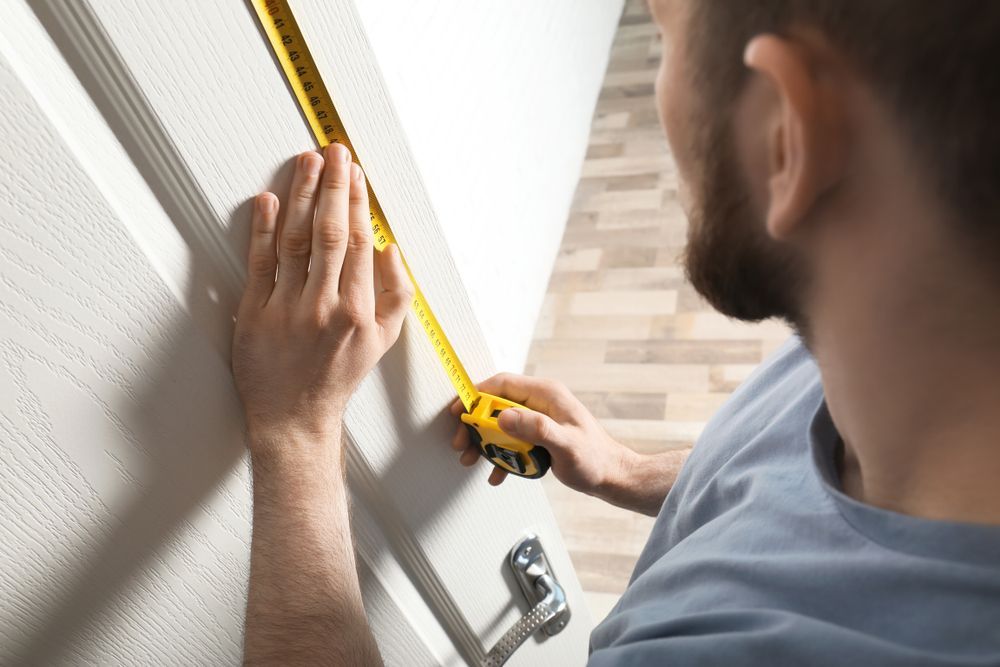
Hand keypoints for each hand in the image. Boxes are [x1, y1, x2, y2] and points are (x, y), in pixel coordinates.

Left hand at [232, 144, 412, 451]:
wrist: (293, 418)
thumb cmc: (336, 378)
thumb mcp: (383, 342)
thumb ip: (396, 295)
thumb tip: (391, 251)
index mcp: (358, 312)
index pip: (361, 244)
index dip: (358, 203)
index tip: (354, 174)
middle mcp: (325, 307)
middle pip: (331, 234)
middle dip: (332, 187)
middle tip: (332, 152)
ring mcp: (287, 310)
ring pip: (296, 241)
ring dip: (300, 197)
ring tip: (305, 164)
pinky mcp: (254, 315)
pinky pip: (260, 264)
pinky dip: (262, 229)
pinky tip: (267, 201)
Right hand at [449, 373, 636, 495]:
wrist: (612, 477)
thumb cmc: (595, 459)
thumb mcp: (565, 445)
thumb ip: (535, 428)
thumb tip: (502, 416)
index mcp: (546, 394)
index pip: (501, 384)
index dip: (475, 395)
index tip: (458, 412)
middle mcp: (540, 402)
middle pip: (495, 405)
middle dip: (474, 424)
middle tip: (461, 444)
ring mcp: (538, 418)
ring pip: (498, 424)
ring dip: (482, 441)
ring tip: (470, 460)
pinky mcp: (538, 435)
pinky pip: (510, 440)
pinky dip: (499, 455)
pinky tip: (496, 474)